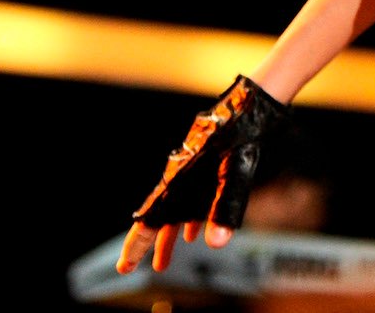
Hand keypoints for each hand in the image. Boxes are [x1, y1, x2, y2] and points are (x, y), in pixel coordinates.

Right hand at [116, 75, 290, 273]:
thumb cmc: (241, 136)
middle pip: (157, 220)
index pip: (149, 222)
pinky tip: (193, 233)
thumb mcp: (235, 173)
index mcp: (177, 183)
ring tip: (163, 262)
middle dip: (149, 246)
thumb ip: (224, 210)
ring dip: (169, 237)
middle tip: (136, 269)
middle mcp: (179, 179)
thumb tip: (215, 244)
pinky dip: (189, 220)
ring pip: (174, 212)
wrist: (250, 107)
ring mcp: (191, 174)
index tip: (124, 268)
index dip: (136, 247)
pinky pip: (190, 201)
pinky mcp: (205, 168)